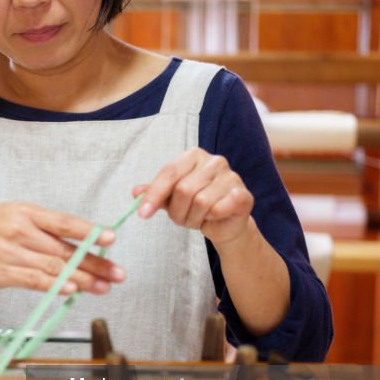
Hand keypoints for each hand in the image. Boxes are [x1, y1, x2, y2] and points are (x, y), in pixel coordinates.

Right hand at [0, 202, 124, 294]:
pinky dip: (53, 285)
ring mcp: (9, 252)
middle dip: (95, 263)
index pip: (64, 222)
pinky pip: (32, 280)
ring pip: (53, 267)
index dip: (90, 232)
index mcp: (26, 212)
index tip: (112, 239)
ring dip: (81, 279)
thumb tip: (80, 245)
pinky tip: (70, 290)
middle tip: (118, 274)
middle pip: (65, 249)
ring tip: (103, 287)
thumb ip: (43, 230)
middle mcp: (20, 230)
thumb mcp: (13, 216)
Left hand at [133, 149, 253, 246]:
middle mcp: (214, 161)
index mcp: (193, 156)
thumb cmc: (196, 206)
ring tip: (199, 218)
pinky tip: (214, 217)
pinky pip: (218, 208)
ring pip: (201, 202)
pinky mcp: (243, 195)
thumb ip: (155, 193)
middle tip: (182, 219)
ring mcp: (231, 176)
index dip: (154, 194)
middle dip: (178, 212)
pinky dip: (212, 218)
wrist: (224, 224)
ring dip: (194, 218)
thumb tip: (136, 192)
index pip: (169, 172)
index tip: (142, 214)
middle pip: (183, 189)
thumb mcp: (171, 199)